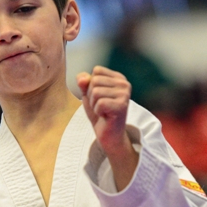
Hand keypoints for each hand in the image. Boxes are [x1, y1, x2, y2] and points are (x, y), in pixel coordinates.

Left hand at [77, 67, 137, 190]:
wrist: (109, 135)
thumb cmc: (100, 114)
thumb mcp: (88, 95)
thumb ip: (84, 83)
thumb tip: (81, 78)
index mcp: (119, 78)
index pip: (97, 71)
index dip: (91, 85)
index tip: (99, 97)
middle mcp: (124, 83)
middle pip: (95, 81)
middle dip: (91, 96)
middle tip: (101, 106)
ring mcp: (125, 94)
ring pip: (95, 92)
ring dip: (94, 104)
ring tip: (103, 111)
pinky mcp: (122, 105)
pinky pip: (99, 103)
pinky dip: (97, 111)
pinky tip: (105, 116)